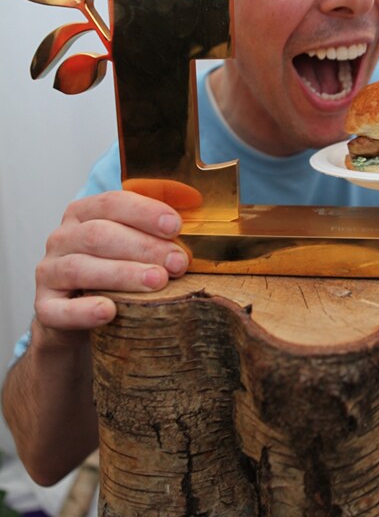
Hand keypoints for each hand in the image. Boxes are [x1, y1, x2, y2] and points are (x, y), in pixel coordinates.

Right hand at [34, 190, 190, 335]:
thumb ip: (159, 221)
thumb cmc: (116, 271)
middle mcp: (62, 238)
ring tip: (157, 281)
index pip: (112, 202)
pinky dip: (84, 311)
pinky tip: (109, 312)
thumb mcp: (135, 241)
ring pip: (81, 268)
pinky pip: (60, 309)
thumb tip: (194, 199)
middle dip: (143, 246)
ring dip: (123, 274)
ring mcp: (49, 272)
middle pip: (100, 235)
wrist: (81, 316)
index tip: (175, 225)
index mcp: (84, 213)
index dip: (145, 212)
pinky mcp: (45, 307)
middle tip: (177, 262)